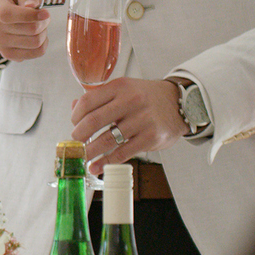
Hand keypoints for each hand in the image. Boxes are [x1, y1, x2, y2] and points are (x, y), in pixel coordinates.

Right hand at [0, 0, 49, 62]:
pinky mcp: (8, 54)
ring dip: (43, 31)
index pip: (7, 14)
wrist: (3, 7)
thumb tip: (32, 5)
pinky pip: (36, 53)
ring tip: (38, 23)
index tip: (45, 13)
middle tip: (42, 14)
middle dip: (43, 21)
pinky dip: (42, 43)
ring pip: (35, 43)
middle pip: (29, 30)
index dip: (29, 15)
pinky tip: (35, 34)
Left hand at [71, 77, 186, 170]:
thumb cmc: (146, 98)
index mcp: (120, 87)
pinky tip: (96, 167)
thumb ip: (99, 97)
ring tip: (83, 157)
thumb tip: (74, 109)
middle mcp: (131, 101)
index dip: (75, 116)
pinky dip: (105, 162)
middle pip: (93, 121)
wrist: (179, 104)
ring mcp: (142, 120)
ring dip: (90, 151)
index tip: (74, 125)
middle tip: (76, 142)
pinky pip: (122, 153)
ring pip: (106, 139)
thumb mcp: (124, 89)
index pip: (87, 102)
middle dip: (79, 135)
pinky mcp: (151, 137)